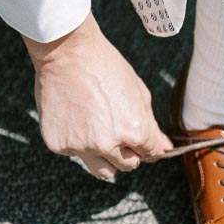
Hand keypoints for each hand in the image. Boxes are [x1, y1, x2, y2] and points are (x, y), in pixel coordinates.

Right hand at [23, 12, 172, 181]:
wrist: (67, 52)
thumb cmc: (106, 66)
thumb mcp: (138, 92)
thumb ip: (151, 125)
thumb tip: (165, 149)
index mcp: (134, 131)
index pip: (150, 153)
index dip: (145, 143)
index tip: (138, 135)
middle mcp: (108, 145)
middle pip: (128, 166)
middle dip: (127, 152)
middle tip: (116, 128)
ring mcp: (81, 147)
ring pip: (103, 172)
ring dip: (105, 158)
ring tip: (97, 130)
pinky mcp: (58, 145)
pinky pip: (74, 154)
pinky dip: (76, 141)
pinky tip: (74, 116)